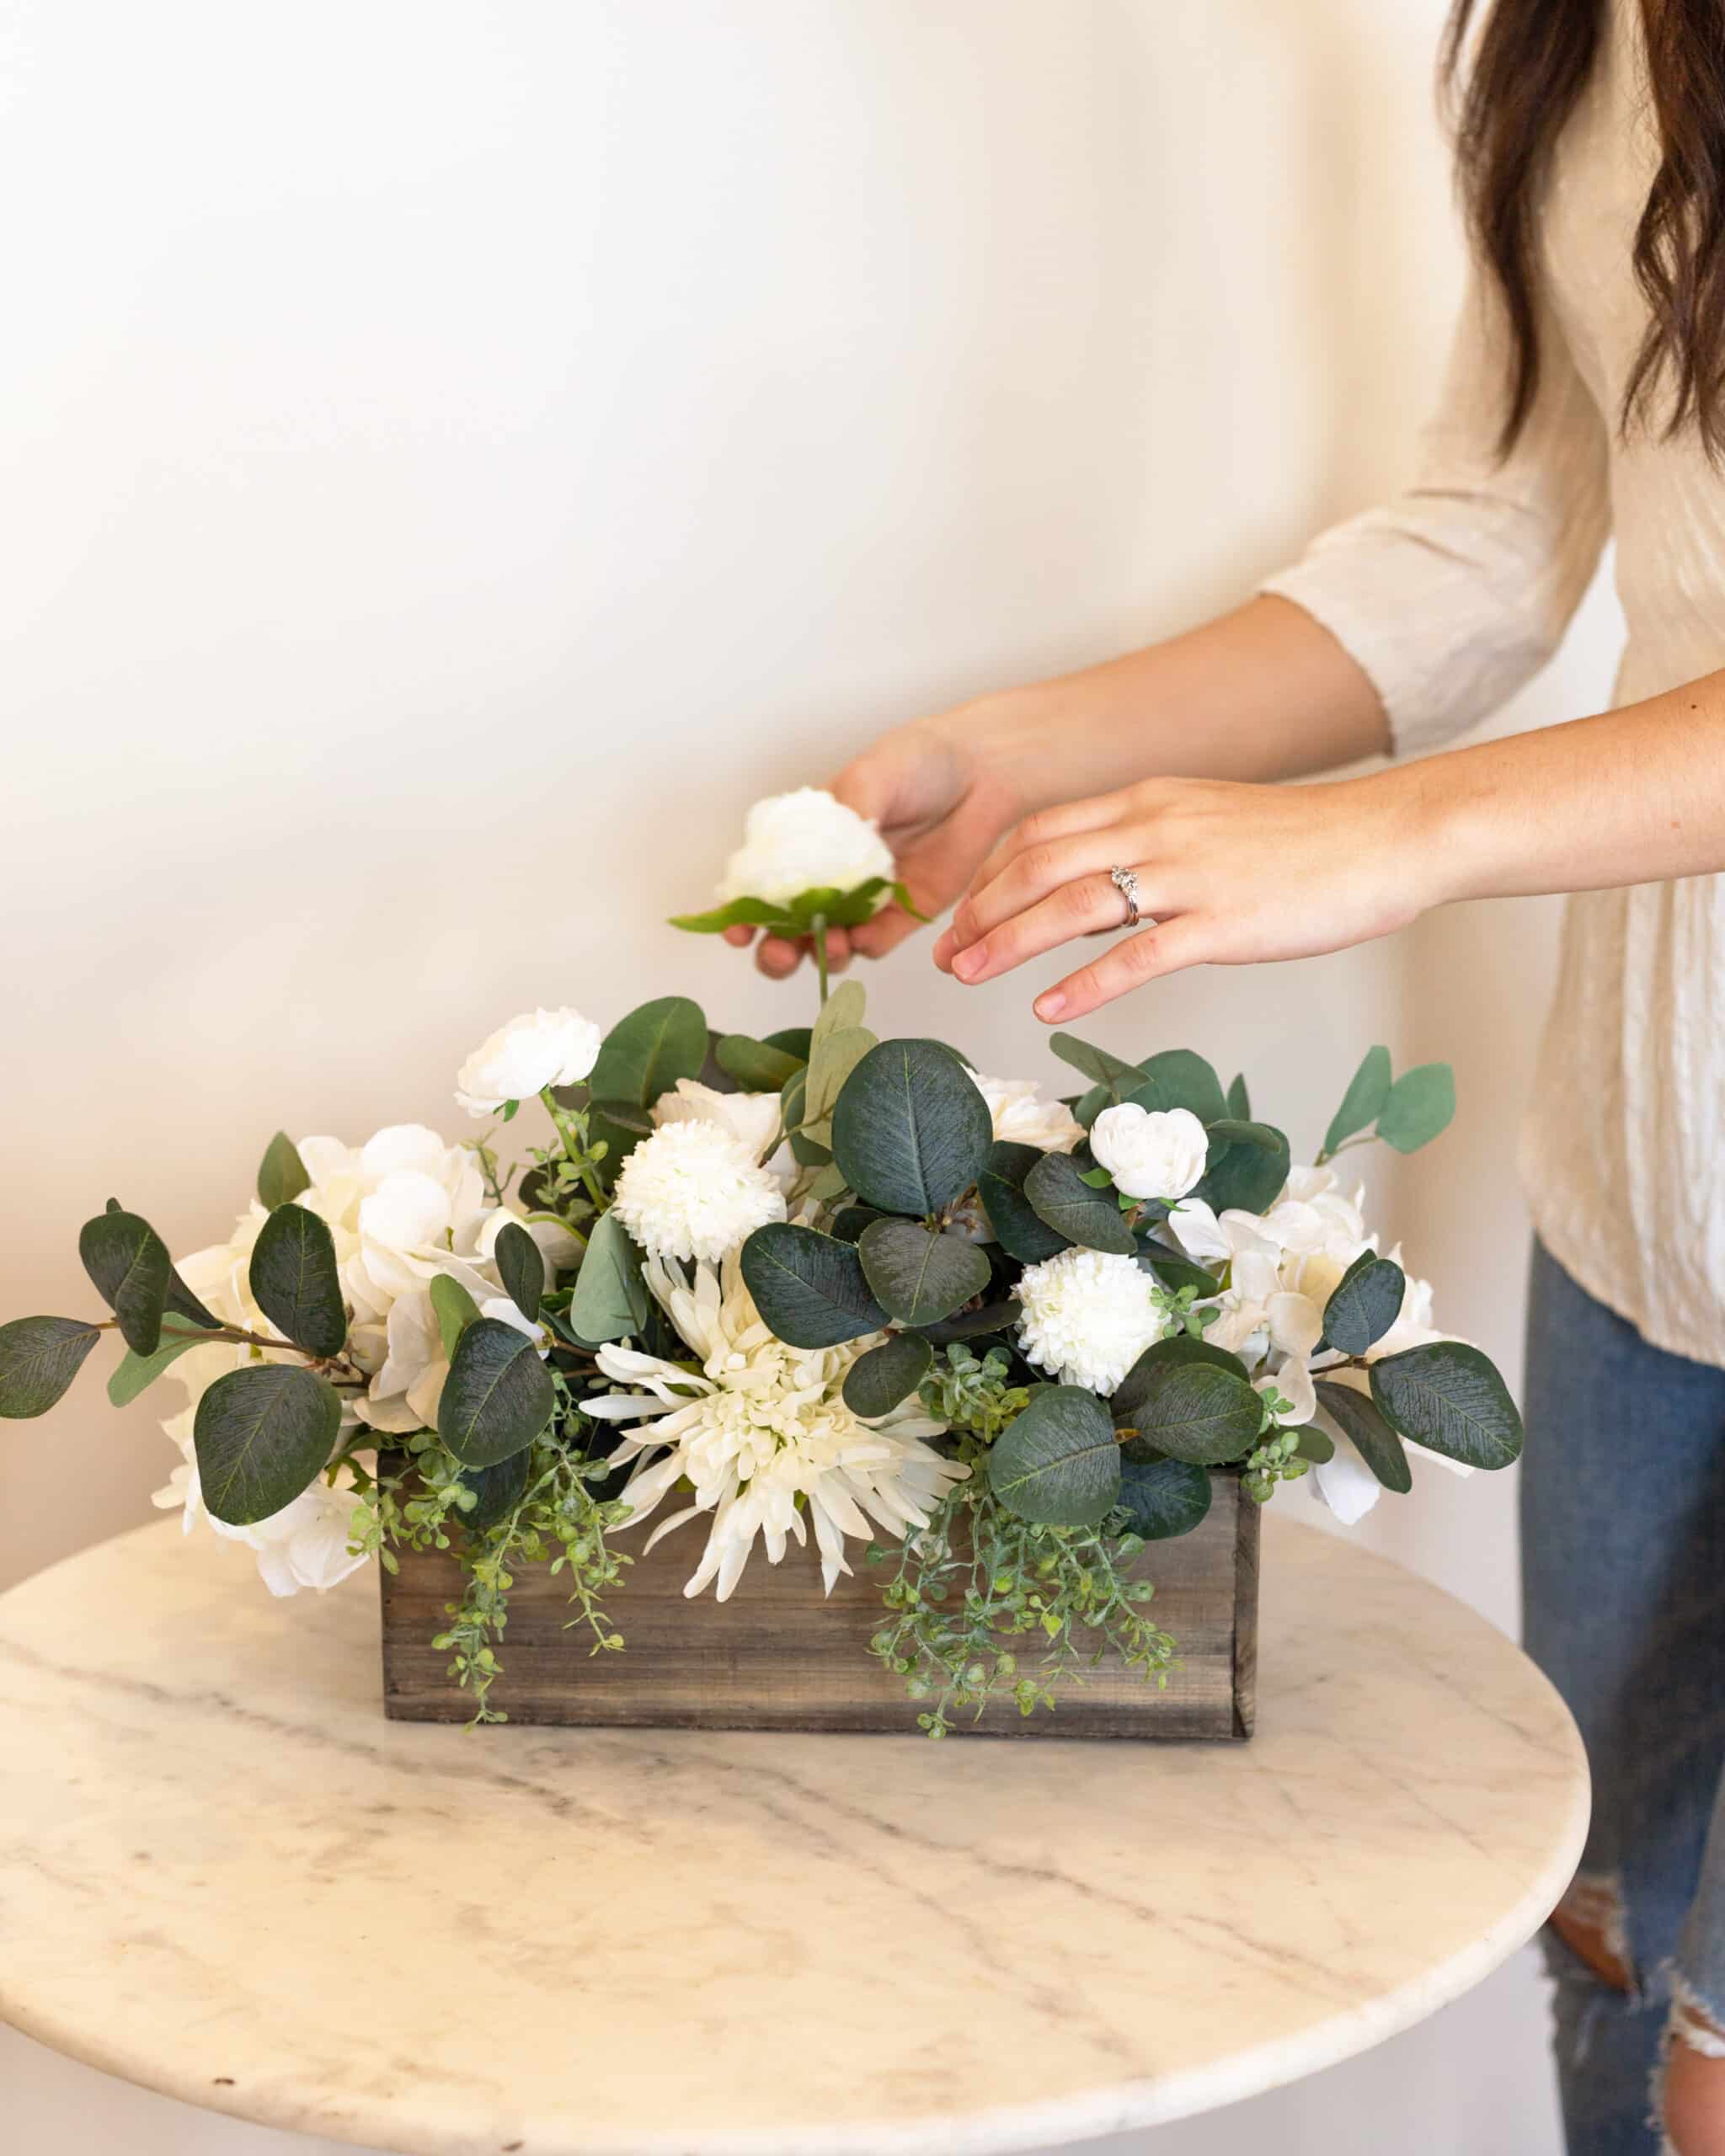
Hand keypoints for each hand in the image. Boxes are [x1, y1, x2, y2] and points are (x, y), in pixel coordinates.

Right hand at [728, 713, 1025, 978]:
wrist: (981, 770)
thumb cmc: (919, 760)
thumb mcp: (870, 775)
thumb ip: (844, 814)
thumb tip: (827, 857)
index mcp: (805, 841)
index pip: (761, 885)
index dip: (742, 913)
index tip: (735, 930)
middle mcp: (828, 876)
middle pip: (787, 930)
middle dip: (776, 950)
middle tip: (781, 953)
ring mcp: (864, 899)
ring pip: (828, 945)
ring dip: (820, 954)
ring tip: (829, 944)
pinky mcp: (903, 913)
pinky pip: (877, 942)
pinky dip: (865, 946)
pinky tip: (862, 937)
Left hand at [931, 772, 1429, 1020]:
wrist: (1388, 838)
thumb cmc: (1305, 843)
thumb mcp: (1206, 826)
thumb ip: (1143, 853)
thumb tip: (1085, 898)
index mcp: (1149, 801)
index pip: (1041, 832)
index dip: (989, 875)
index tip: (960, 916)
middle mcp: (1157, 828)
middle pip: (1038, 865)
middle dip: (980, 912)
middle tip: (946, 956)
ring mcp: (1189, 875)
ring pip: (1072, 905)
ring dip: (1009, 942)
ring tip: (967, 976)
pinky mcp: (1223, 923)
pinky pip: (1138, 955)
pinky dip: (1084, 983)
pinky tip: (1049, 1009)